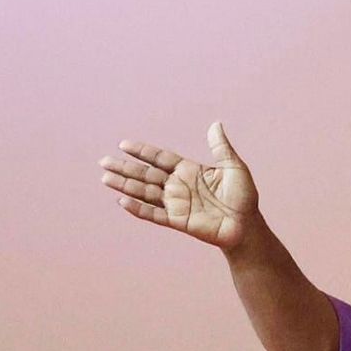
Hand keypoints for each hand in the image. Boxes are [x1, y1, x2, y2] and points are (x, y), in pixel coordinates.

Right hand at [99, 122, 258, 249]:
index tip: (123, 144)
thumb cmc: (243, 197)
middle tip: (103, 161)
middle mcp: (179, 186)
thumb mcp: (234, 168)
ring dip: (125, 185)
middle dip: (125, 168)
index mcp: (189, 171)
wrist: (247, 226)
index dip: (143, 151)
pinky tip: (122, 201)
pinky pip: (154, 214)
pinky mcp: (178, 221)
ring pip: (145, 192)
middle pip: (147, 174)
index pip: (160, 159)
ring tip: (105, 178)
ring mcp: (177, 204)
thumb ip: (221, 148)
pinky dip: (138, 209)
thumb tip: (216, 123)